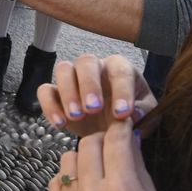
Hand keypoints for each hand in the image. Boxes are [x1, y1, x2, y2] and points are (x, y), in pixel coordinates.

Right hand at [37, 54, 156, 136]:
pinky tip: (60, 124)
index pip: (120, 71)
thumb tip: (133, 113)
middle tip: (93, 109)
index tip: (122, 114)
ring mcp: (72, 77)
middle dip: (89, 85)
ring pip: (63, 69)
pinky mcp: (56, 92)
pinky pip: (45, 90)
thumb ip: (143, 113)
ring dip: (68, 92)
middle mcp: (94, 67)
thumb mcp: (146, 115)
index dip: (121, 91)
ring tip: (76, 116)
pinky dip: (49, 105)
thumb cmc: (130, 115)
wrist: (112, 128)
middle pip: (86, 62)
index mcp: (119, 68)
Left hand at [48, 121, 176, 190]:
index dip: (121, 129)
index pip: (116, 141)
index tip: (124, 125)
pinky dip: (69, 179)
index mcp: (122, 190)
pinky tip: (84, 188)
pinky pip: (56, 182)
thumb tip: (130, 140)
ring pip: (68, 160)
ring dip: (83, 159)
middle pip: (88, 145)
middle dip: (103, 141)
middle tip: (113, 147)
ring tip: (98, 170)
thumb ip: (138, 170)